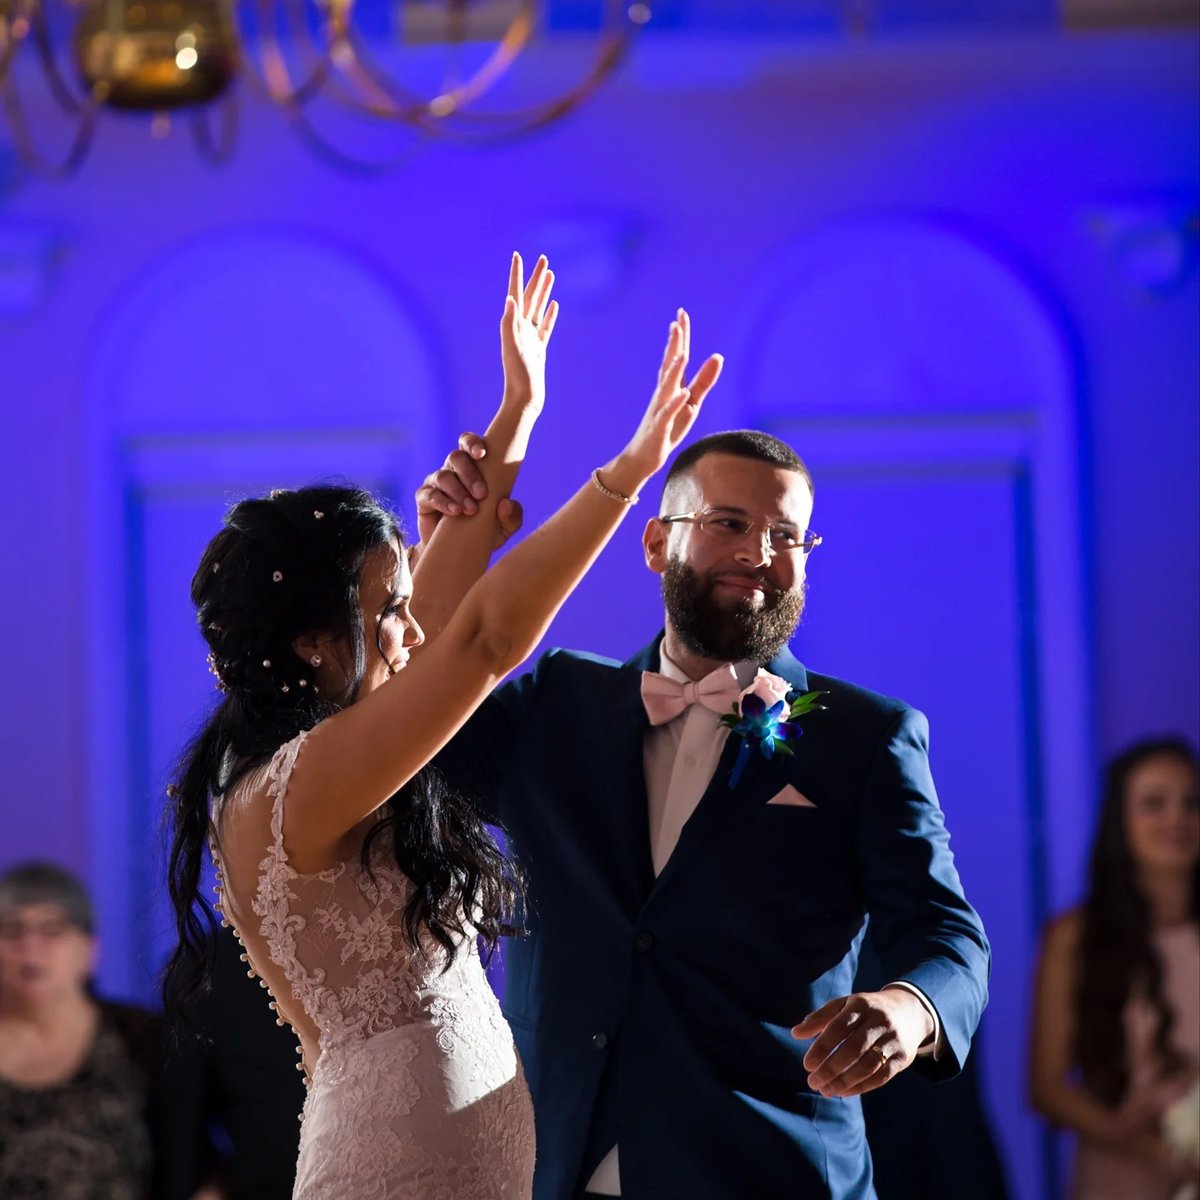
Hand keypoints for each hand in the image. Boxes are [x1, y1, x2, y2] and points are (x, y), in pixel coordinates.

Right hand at [414, 432, 523, 548]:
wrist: (458, 553)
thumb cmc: (484, 532)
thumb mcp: (504, 528)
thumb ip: (512, 516)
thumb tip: (506, 504)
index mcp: (473, 467)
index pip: (468, 443)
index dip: (473, 443)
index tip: (482, 454)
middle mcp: (452, 470)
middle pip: (455, 457)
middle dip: (470, 473)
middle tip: (482, 494)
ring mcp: (436, 483)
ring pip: (443, 476)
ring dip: (459, 492)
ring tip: (471, 510)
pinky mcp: (423, 499)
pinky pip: (430, 495)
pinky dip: (443, 502)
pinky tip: (455, 512)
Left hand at [501, 251, 558, 407]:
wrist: (524, 398)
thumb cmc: (518, 376)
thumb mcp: (512, 348)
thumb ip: (509, 324)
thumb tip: (510, 299)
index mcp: (513, 325)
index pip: (515, 293)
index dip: (517, 274)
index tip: (517, 255)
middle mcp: (520, 329)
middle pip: (529, 297)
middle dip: (535, 277)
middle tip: (543, 258)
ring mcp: (531, 339)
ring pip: (538, 308)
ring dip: (544, 291)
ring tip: (550, 274)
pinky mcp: (539, 349)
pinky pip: (545, 327)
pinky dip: (550, 315)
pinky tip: (554, 305)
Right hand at [613, 309, 723, 481]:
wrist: (643, 457)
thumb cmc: (668, 429)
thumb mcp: (691, 403)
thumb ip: (704, 381)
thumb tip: (718, 356)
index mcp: (671, 386)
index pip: (676, 356)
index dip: (680, 336)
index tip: (681, 314)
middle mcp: (663, 394)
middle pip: (669, 366)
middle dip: (673, 345)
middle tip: (676, 323)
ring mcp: (659, 410)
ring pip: (666, 388)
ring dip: (673, 371)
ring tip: (682, 354)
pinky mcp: (659, 429)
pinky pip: (667, 415)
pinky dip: (674, 404)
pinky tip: (682, 394)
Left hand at [791, 989, 934, 1098]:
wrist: (909, 1012)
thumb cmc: (866, 1010)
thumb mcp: (844, 1005)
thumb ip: (820, 1018)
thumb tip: (795, 1033)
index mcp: (860, 1005)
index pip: (838, 1028)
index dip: (822, 1047)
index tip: (807, 1064)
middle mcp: (879, 1021)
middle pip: (853, 1049)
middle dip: (831, 1068)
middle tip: (812, 1082)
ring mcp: (893, 1040)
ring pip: (868, 1065)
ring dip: (844, 1081)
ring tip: (825, 1091)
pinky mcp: (903, 1058)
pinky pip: (881, 1076)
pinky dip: (861, 1087)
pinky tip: (843, 1092)